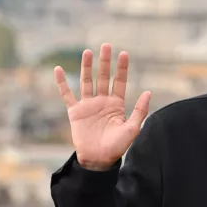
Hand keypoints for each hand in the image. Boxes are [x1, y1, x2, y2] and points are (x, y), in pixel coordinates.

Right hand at [54, 43, 150, 170]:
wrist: (98, 160)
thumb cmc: (117, 147)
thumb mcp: (132, 128)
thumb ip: (140, 110)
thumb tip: (148, 92)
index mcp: (116, 104)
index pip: (119, 82)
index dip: (122, 68)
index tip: (124, 54)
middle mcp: (102, 101)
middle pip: (103, 77)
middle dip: (105, 62)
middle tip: (106, 45)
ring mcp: (88, 105)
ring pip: (87, 81)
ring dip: (87, 67)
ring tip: (88, 52)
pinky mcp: (75, 112)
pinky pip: (67, 95)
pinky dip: (62, 83)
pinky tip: (58, 70)